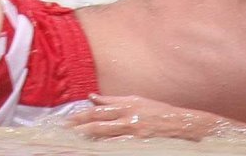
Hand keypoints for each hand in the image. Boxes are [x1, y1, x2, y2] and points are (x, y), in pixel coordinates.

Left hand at [67, 95, 214, 141]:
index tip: (68, 120)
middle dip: (80, 128)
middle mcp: (127, 118)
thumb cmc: (157, 110)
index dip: (81, 116)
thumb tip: (92, 97)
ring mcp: (133, 133)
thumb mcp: (134, 100)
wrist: (180, 124)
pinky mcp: (139, 144)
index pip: (98, 111)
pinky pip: (118, 146)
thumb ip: (112, 100)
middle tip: (65, 131)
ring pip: (106, 138)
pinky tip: (97, 149)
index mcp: (125, 105)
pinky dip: (106, 147)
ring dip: (90, 139)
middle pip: (98, 125)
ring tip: (76, 142)